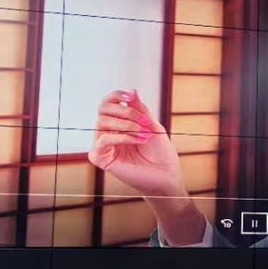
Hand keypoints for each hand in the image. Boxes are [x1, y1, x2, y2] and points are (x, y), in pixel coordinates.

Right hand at [88, 89, 205, 244]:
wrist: (166, 177)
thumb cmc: (161, 154)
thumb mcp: (152, 126)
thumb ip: (140, 110)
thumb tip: (131, 91)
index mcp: (118, 124)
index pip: (107, 104)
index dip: (115, 96)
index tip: (129, 95)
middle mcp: (108, 133)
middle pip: (103, 110)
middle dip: (126, 112)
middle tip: (145, 122)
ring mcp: (103, 146)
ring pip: (102, 123)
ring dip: (127, 125)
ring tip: (145, 134)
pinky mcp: (101, 159)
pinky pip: (103, 140)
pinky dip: (122, 137)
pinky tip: (138, 140)